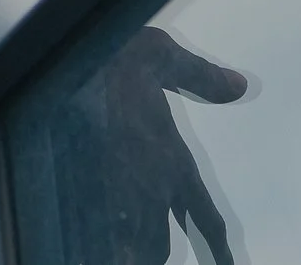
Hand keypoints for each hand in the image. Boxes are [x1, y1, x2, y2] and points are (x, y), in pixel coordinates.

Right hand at [79, 28, 246, 263]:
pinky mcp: (83, 202)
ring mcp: (118, 202)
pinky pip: (99, 246)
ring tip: (121, 247)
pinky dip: (96, 251)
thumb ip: (200, 75)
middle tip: (145, 248)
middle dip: (153, 251)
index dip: (217, 249)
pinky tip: (85, 250)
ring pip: (136, 251)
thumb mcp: (161, 55)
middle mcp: (152, 191)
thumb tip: (238, 85)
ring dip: (131, 253)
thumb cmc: (108, 59)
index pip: (205, 218)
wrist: (63, 69)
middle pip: (161, 246)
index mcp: (173, 160)